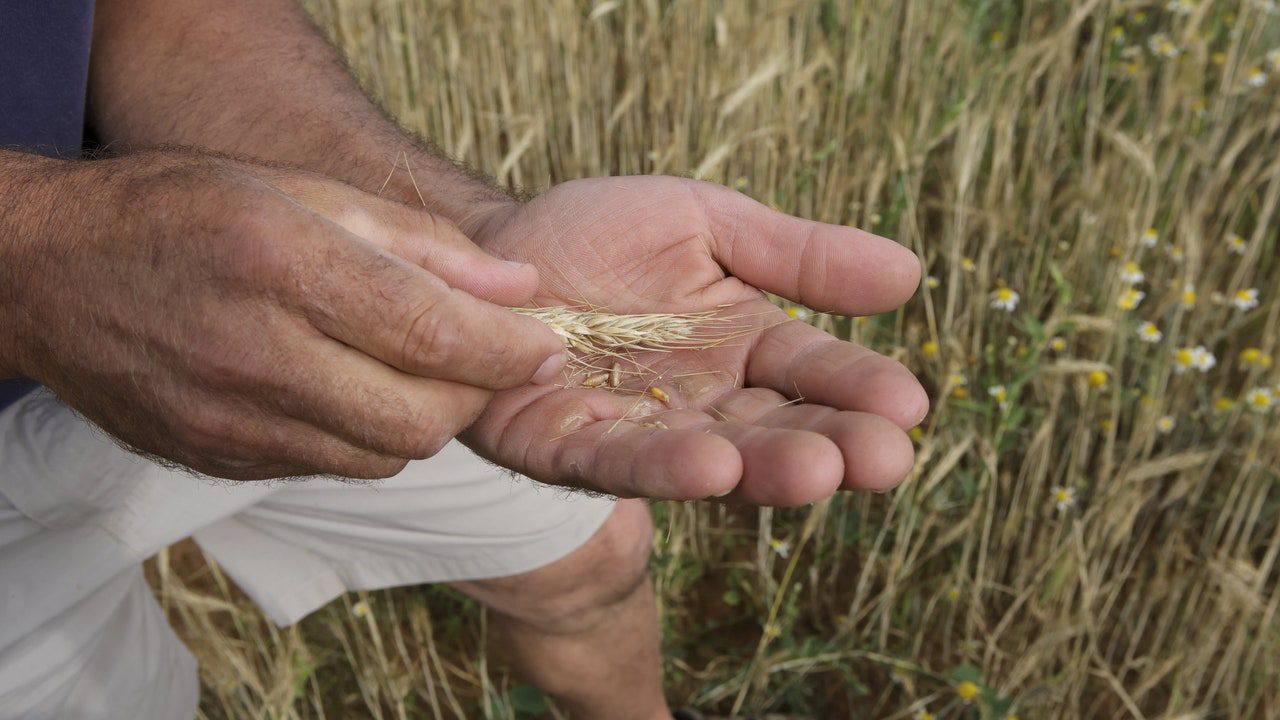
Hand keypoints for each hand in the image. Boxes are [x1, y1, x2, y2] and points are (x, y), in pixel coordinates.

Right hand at [4, 150, 564, 479]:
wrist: (50, 273)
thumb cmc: (184, 211)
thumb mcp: (303, 191)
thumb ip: (421, 244)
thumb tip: (519, 289)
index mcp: (280, 264)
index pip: (429, 332)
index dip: (506, 350)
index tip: (544, 348)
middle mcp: (255, 353)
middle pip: (420, 419)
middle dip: (476, 395)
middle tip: (484, 360)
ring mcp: (232, 420)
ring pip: (384, 456)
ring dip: (427, 421)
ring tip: (418, 370)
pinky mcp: (220, 459)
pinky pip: (332, 467)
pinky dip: (368, 437)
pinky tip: (355, 391)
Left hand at [464, 176, 927, 505]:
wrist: (492, 246)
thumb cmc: (600, 235)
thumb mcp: (706, 224)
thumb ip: (795, 252)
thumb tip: (910, 273)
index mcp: (742, 346)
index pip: (812, 371)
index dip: (858, 388)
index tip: (908, 405)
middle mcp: (700, 400)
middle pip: (774, 428)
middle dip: (829, 445)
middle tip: (882, 460)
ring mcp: (635, 430)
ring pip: (707, 456)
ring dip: (760, 468)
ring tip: (813, 472)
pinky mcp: (565, 446)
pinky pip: (615, 460)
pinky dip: (662, 469)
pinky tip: (711, 468)